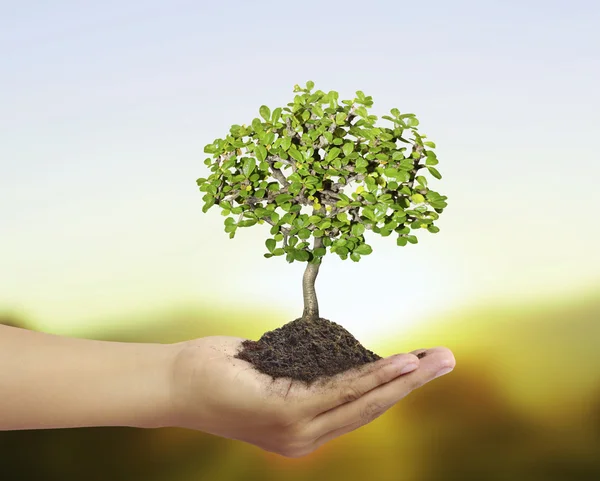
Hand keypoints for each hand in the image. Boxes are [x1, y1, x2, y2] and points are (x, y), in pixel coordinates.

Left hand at [168, 336, 454, 456]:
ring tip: (433, 361)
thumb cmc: (221, 372)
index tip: (423, 367)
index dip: (396, 389)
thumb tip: (334, 354)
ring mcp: (296, 431)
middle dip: (413, 384)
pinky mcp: (285, 414)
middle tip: (448, 361)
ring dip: (402, 380)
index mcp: (303, 428)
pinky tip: (397, 364)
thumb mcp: (272, 371)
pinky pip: (338, 393)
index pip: (360, 409)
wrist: (174, 382)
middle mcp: (304, 437)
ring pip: (362, 402)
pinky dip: (371, 377)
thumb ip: (306, 373)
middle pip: (371, 409)